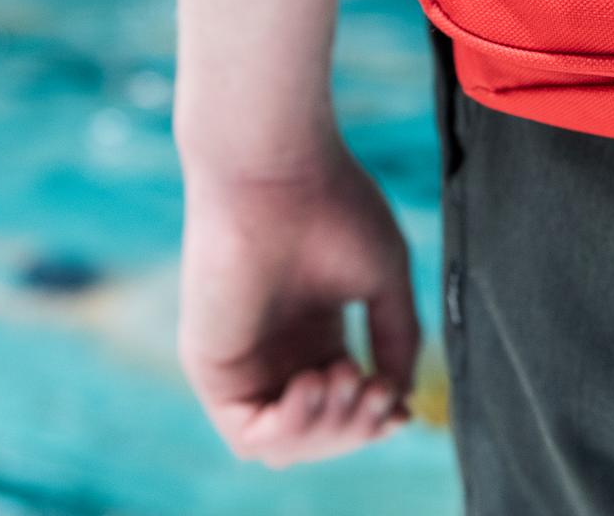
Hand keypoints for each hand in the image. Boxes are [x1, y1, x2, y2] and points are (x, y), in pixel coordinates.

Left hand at [177, 132, 419, 467]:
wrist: (275, 169)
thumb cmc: (329, 205)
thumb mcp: (384, 282)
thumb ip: (396, 341)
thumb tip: (400, 400)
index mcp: (313, 330)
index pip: (343, 406)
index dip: (375, 422)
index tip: (402, 411)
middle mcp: (275, 350)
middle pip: (319, 434)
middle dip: (357, 427)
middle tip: (376, 388)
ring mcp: (242, 361)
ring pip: (285, 445)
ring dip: (329, 431)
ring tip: (347, 378)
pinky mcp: (211, 366)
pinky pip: (248, 436)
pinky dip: (289, 429)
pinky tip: (313, 382)